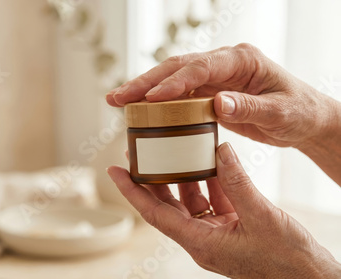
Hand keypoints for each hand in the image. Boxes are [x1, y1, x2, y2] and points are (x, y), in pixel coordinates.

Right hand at [106, 43, 336, 148]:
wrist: (303, 119)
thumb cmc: (298, 112)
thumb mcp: (280, 112)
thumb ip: (250, 106)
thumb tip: (217, 103)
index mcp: (242, 59)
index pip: (202, 66)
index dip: (175, 81)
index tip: (151, 97)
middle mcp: (224, 63)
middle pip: (177, 67)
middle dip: (146, 82)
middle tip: (117, 97)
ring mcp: (215, 75)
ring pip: (172, 78)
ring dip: (143, 89)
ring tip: (115, 101)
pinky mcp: (209, 90)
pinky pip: (178, 93)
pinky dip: (156, 101)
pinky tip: (137, 110)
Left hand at [107, 143, 340, 277]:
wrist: (310, 278)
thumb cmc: (287, 260)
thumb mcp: (261, 216)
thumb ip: (237, 182)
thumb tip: (219, 151)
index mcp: (199, 242)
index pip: (154, 214)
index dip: (132, 191)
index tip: (114, 171)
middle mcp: (201, 239)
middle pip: (166, 205)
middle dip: (151, 179)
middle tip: (139, 153)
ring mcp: (216, 234)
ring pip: (190, 201)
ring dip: (183, 176)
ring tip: (172, 151)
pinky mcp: (231, 228)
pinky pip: (213, 201)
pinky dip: (211, 182)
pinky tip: (212, 162)